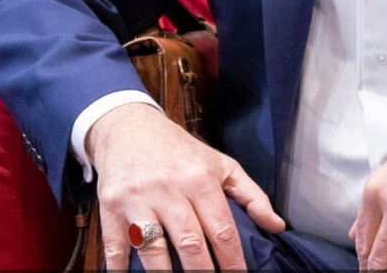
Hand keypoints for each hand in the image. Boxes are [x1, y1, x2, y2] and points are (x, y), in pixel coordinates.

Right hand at [85, 101, 284, 271]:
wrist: (130, 128)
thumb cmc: (182, 152)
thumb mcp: (223, 166)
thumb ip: (252, 196)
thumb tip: (277, 227)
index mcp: (201, 180)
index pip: (221, 228)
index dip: (232, 259)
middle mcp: (169, 189)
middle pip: (189, 241)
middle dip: (201, 272)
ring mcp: (137, 199)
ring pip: (152, 248)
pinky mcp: (109, 207)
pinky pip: (115, 245)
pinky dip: (118, 267)